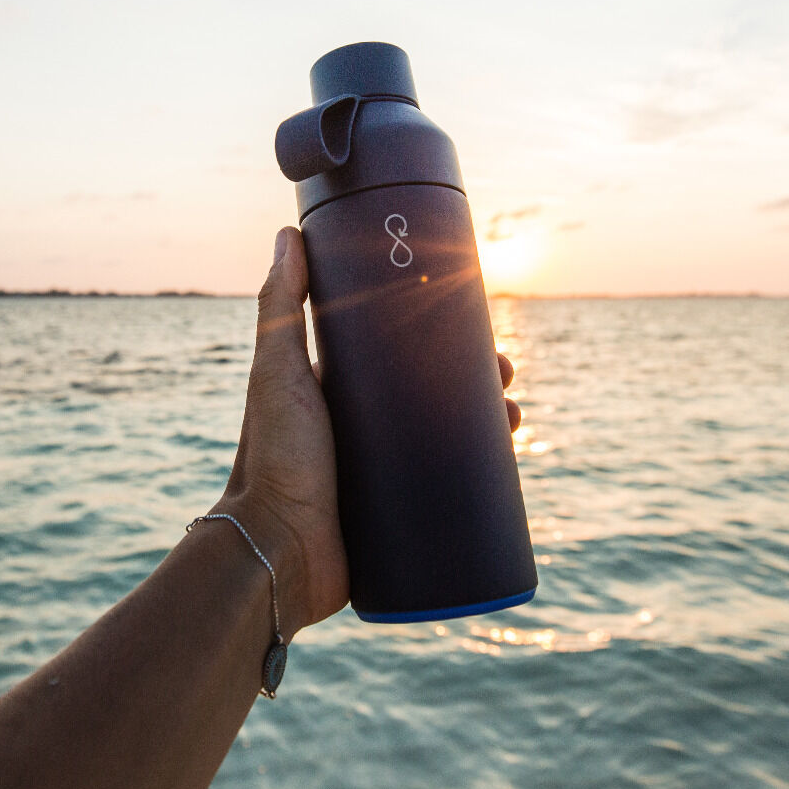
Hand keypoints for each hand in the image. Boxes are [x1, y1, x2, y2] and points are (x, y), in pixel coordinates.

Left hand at [213, 227, 519, 638]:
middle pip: (431, 394)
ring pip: (448, 441)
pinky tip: (510, 468)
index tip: (475, 322)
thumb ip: (281, 306)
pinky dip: (481, 478)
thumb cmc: (272, 458)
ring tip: (516, 419)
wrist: (277, 552)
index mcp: (337, 392)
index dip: (439, 337)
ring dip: (489, 428)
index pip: (397, 352)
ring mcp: (383, 473)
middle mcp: (362, 430)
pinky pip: (447, 491)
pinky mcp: (400, 516)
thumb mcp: (278, 371)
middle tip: (507, 374)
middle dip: (474, 382)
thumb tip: (289, 235)